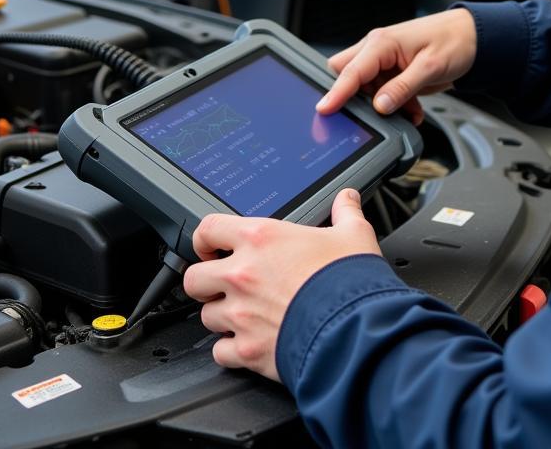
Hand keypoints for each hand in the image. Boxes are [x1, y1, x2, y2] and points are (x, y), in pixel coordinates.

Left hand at [182, 189, 381, 380]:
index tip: (213, 246)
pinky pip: (220, 352)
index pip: (208, 229)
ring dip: (222, 316)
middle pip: (194, 277)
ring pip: (206, 316)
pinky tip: (249, 343)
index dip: (205, 238)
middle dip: (206, 282)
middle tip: (223, 284)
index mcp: (261, 239)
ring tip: (244, 315)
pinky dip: (231, 350)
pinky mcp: (247, 350)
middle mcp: (243, 275)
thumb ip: (345, 212)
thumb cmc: (350, 284)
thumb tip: (347, 199)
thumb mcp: (354, 235)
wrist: (355, 332)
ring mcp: (241, 315)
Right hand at [316, 8, 477, 123]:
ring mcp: (384, 60)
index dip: (335, 92)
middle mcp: (378, 49)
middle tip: (375, 112)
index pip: (350, 71)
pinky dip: (394, 104)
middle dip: (356, 98)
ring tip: (409, 109)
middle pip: (347, 75)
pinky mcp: (393, 71)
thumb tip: (380, 106)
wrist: (475, 38)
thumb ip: (402, 88)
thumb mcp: (430, 67)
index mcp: (381, 43)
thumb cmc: (454, 41)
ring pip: (365, 88)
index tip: (323, 109)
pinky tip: (413, 108)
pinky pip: (381, 92)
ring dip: (382, 104)